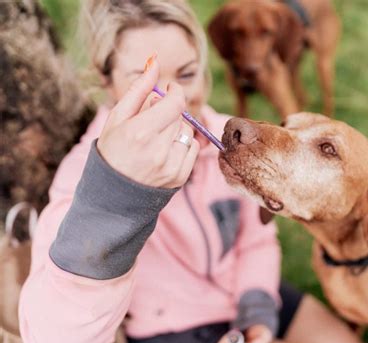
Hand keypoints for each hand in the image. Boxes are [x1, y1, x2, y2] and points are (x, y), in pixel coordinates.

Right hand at [97, 55, 198, 187]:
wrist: (114, 194)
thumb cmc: (113, 150)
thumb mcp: (118, 117)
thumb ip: (139, 89)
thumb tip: (155, 61)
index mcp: (140, 132)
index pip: (175, 103)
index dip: (175, 92)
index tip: (170, 89)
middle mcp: (158, 151)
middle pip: (180, 116)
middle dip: (169, 112)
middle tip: (153, 121)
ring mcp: (171, 166)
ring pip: (187, 131)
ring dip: (176, 129)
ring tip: (157, 139)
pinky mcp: (180, 177)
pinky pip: (193, 148)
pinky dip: (183, 144)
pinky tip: (165, 151)